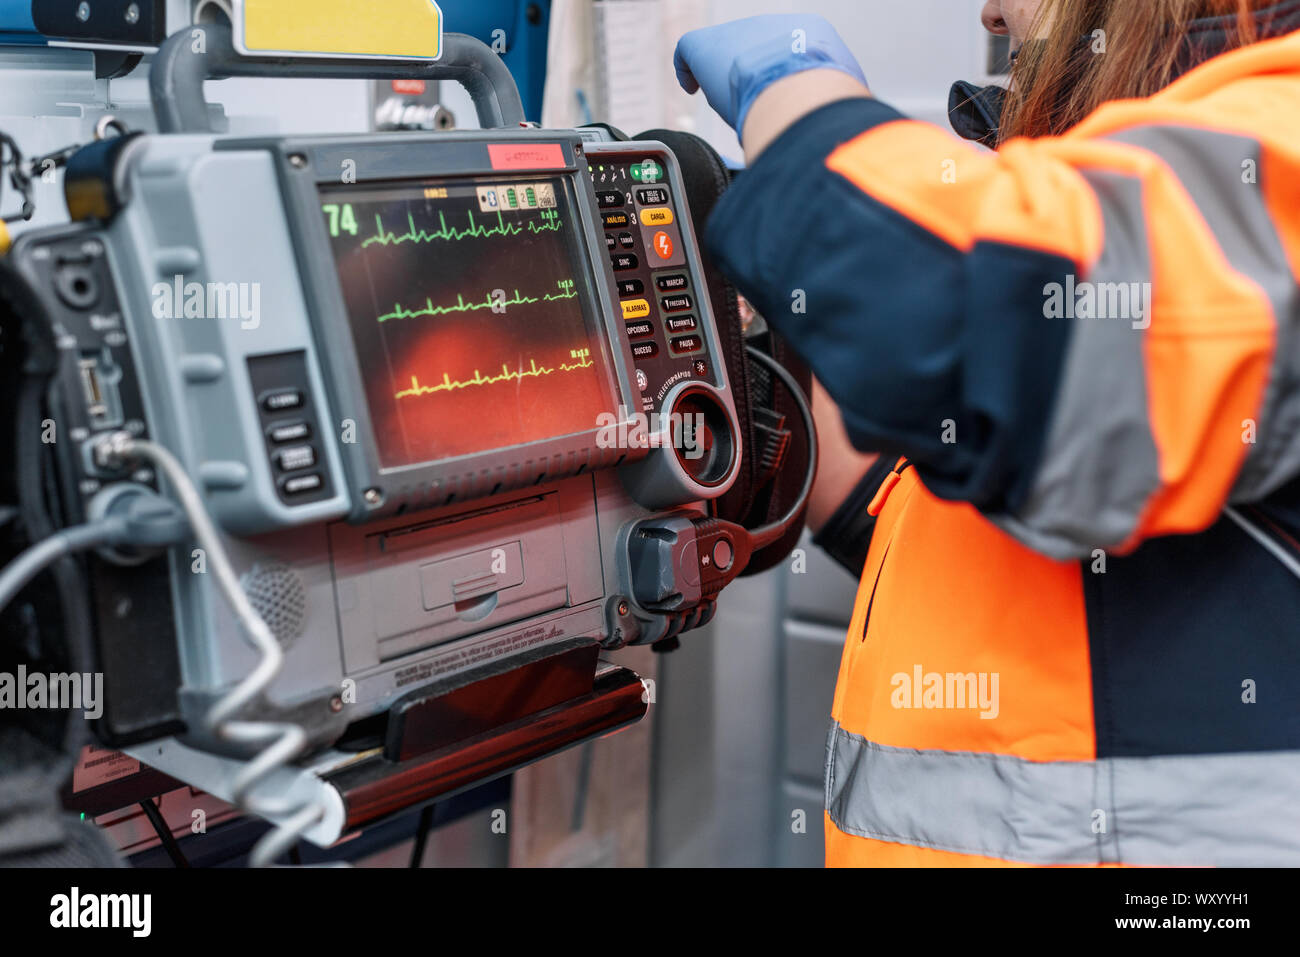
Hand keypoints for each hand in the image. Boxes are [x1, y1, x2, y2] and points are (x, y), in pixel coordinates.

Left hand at [673, 15, 866, 133]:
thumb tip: (846, 131)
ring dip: (727, 80)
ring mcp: (740, 33)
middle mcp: (774, 27)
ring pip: (726, 55)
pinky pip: (689, 50)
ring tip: (732, 104)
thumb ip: (842, 108)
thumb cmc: (826, 108)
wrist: (800, 96)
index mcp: (811, 34)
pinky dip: (688, 70)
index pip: (790, 53)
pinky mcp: (707, 46)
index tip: (778, 99)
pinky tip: (692, 88)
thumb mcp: (848, 100)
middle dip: (753, 78)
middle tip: (754, 106)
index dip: (780, 78)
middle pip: (755, 53)